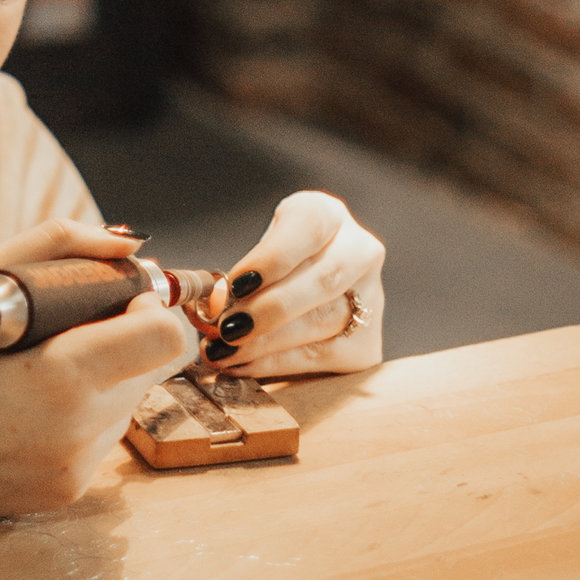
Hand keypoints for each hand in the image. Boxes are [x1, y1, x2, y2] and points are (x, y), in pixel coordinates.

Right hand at [0, 228, 196, 517]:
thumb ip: (59, 245)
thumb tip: (127, 242)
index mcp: (59, 379)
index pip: (165, 337)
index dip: (149, 306)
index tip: (115, 297)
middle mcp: (77, 433)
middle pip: (154, 365)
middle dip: (124, 336)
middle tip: (67, 324)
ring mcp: (74, 470)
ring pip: (130, 399)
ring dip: (103, 374)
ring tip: (34, 366)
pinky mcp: (66, 492)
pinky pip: (101, 434)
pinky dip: (80, 410)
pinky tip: (26, 403)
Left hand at [205, 190, 382, 376]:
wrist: (306, 287)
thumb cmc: (274, 264)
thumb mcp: (259, 252)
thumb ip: (241, 276)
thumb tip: (209, 310)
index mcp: (329, 215)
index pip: (309, 229)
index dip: (273, 257)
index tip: (237, 282)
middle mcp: (360, 252)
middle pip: (323, 281)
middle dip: (270, 308)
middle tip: (228, 327)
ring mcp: (371, 299)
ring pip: (322, 322)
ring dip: (267, 342)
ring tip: (225, 350)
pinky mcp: (366, 343)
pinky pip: (320, 355)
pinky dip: (275, 362)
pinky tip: (243, 364)